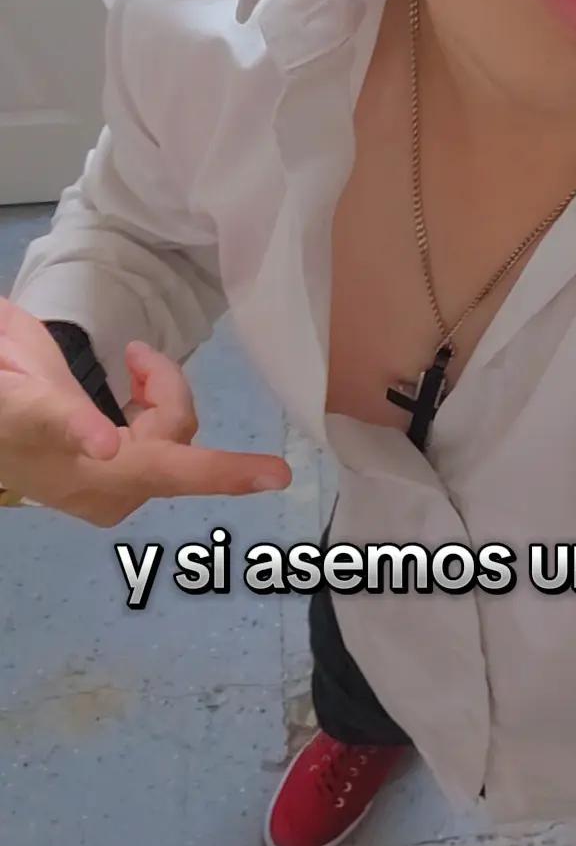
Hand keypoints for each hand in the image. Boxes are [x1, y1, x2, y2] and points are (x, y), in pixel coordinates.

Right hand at [0, 297, 290, 525]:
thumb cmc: (1, 400)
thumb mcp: (22, 394)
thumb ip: (61, 418)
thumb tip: (106, 448)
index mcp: (86, 471)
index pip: (165, 470)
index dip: (224, 473)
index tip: (277, 476)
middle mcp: (104, 492)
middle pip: (175, 440)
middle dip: (167, 388)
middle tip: (133, 351)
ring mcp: (109, 494)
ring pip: (174, 440)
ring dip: (161, 396)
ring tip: (131, 362)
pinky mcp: (112, 488)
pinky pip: (164, 451)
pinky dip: (158, 411)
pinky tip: (135, 387)